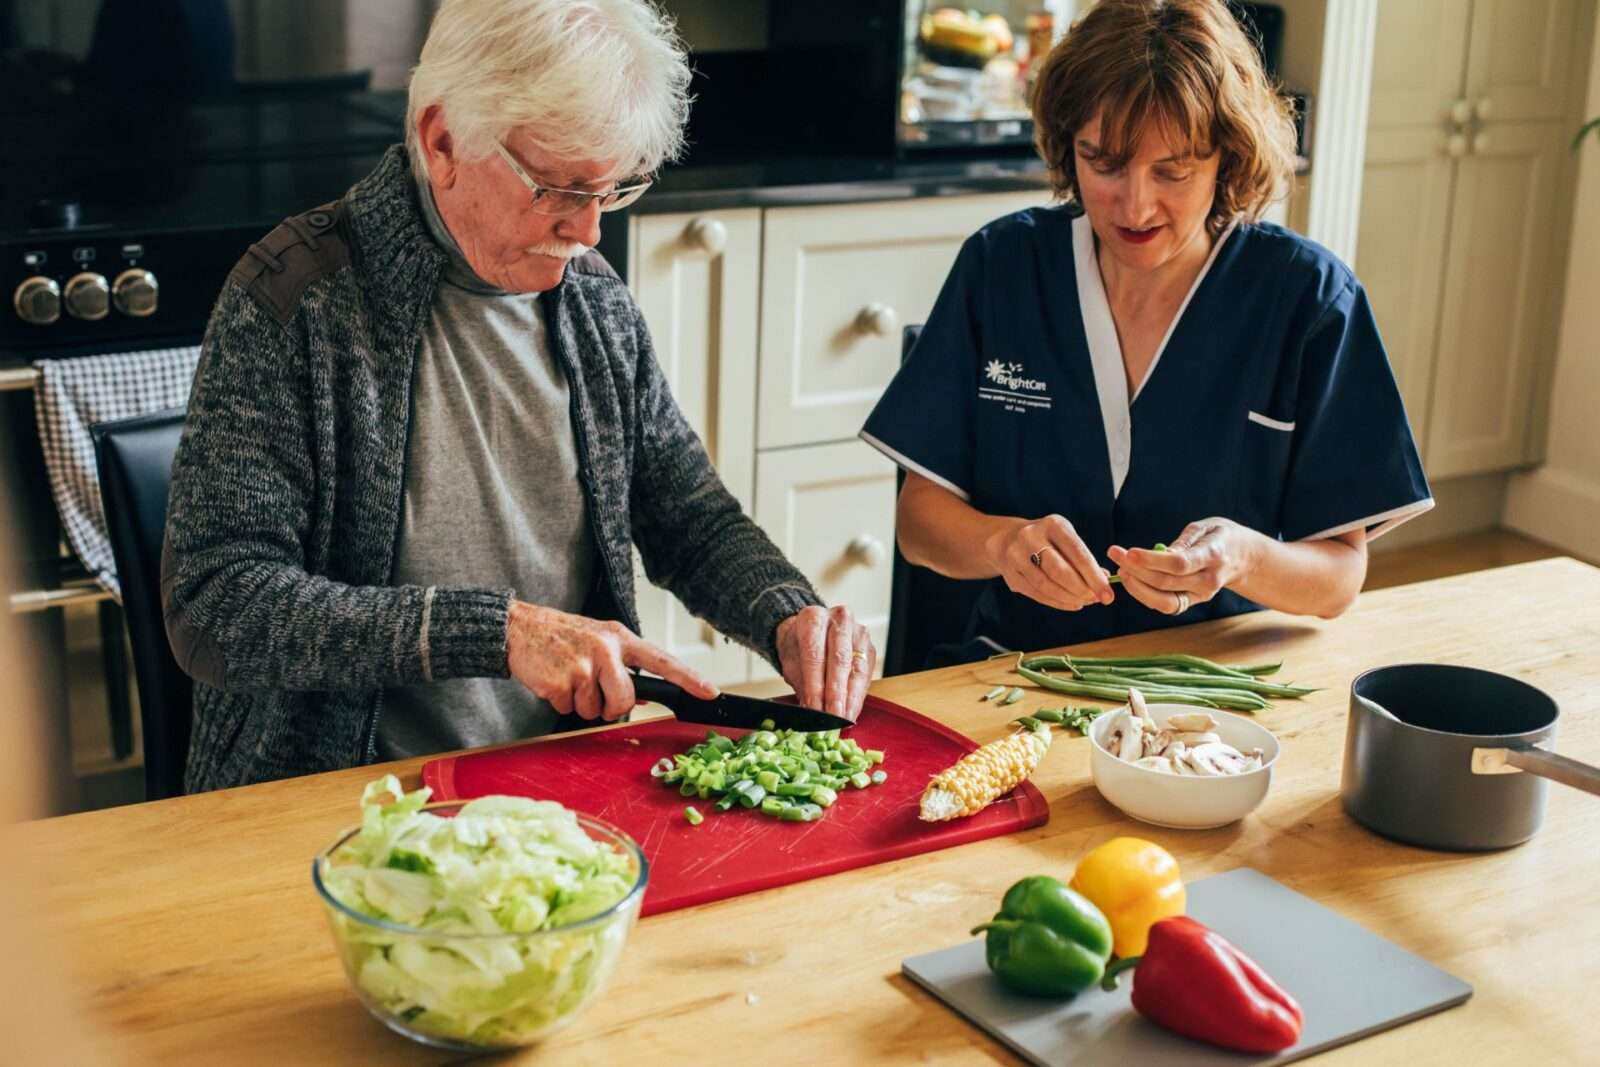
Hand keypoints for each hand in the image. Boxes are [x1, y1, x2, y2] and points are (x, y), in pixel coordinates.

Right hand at [506, 601, 716, 720]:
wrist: (520, 628)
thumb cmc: (563, 637)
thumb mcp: (599, 641)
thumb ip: (623, 665)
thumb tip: (642, 698)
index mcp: (620, 638)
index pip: (662, 660)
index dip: (689, 678)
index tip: (710, 692)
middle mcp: (605, 649)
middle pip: (626, 699)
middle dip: (612, 706)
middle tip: (594, 691)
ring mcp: (582, 665)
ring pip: (596, 710)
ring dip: (582, 703)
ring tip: (568, 677)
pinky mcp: (560, 682)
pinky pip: (569, 710)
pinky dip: (561, 702)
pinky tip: (553, 679)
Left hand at [775, 605, 876, 721]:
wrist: (811, 630)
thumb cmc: (799, 645)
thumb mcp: (791, 661)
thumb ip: (801, 684)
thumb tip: (811, 711)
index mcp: (813, 618)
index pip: (815, 656)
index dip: (815, 686)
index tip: (815, 709)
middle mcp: (839, 620)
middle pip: (839, 660)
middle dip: (836, 694)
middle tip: (833, 718)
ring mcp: (858, 632)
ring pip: (857, 669)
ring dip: (850, 698)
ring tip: (843, 719)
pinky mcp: (869, 646)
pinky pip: (866, 675)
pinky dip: (858, 696)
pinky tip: (851, 711)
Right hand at [983, 514, 1115, 610]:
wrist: (1007, 538)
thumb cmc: (1047, 540)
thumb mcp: (1066, 538)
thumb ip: (1084, 558)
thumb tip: (1104, 580)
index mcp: (1053, 525)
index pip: (1077, 553)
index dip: (1094, 577)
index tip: (1108, 594)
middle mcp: (1031, 537)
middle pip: (1059, 571)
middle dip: (1082, 589)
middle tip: (1096, 600)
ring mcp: (1016, 555)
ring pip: (1046, 585)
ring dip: (1069, 598)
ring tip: (1084, 602)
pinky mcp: (1010, 574)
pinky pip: (1036, 593)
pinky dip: (1057, 602)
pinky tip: (1071, 603)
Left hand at [1108, 518, 1263, 615]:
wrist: (1243, 557)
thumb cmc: (1220, 537)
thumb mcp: (1206, 527)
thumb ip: (1184, 541)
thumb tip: (1159, 553)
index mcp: (1214, 556)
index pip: (1179, 564)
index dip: (1152, 561)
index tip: (1129, 552)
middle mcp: (1208, 580)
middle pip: (1166, 583)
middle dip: (1136, 570)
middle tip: (1116, 554)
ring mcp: (1201, 595)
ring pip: (1164, 600)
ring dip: (1137, 587)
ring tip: (1120, 569)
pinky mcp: (1193, 602)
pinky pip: (1166, 605)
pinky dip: (1145, 594)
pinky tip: (1132, 579)